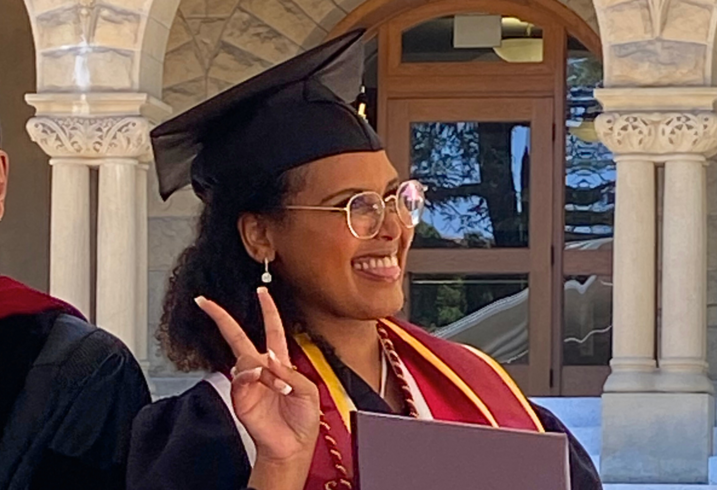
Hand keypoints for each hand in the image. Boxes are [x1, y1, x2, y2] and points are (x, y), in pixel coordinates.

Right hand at [195, 288, 319, 462]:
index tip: (261, 291)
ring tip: (280, 388)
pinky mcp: (240, 396)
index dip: (268, 309)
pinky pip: (241, 377)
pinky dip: (254, 377)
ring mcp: (248, 382)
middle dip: (221, 318)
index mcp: (280, 362)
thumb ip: (291, 373)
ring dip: (264, 369)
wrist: (292, 446)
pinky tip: (264, 382)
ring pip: (245, 359)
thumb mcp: (308, 391)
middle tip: (206, 303)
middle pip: (238, 337)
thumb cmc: (302, 420)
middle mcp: (261, 369)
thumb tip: (270, 360)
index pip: (272, 329)